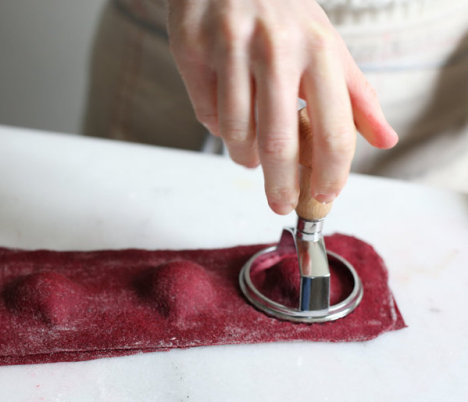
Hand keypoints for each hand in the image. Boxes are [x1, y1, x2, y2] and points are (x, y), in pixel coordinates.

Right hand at [167, 0, 397, 213]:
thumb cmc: (283, 17)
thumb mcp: (328, 48)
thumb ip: (357, 97)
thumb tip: (386, 141)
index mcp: (319, 50)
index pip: (333, 130)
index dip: (329, 175)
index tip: (323, 198)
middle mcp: (276, 48)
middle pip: (279, 143)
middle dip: (281, 187)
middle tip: (280, 205)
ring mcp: (230, 47)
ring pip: (236, 133)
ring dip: (245, 155)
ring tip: (251, 151)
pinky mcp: (193, 49)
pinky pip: (206, 113)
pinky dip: (219, 126)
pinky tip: (227, 114)